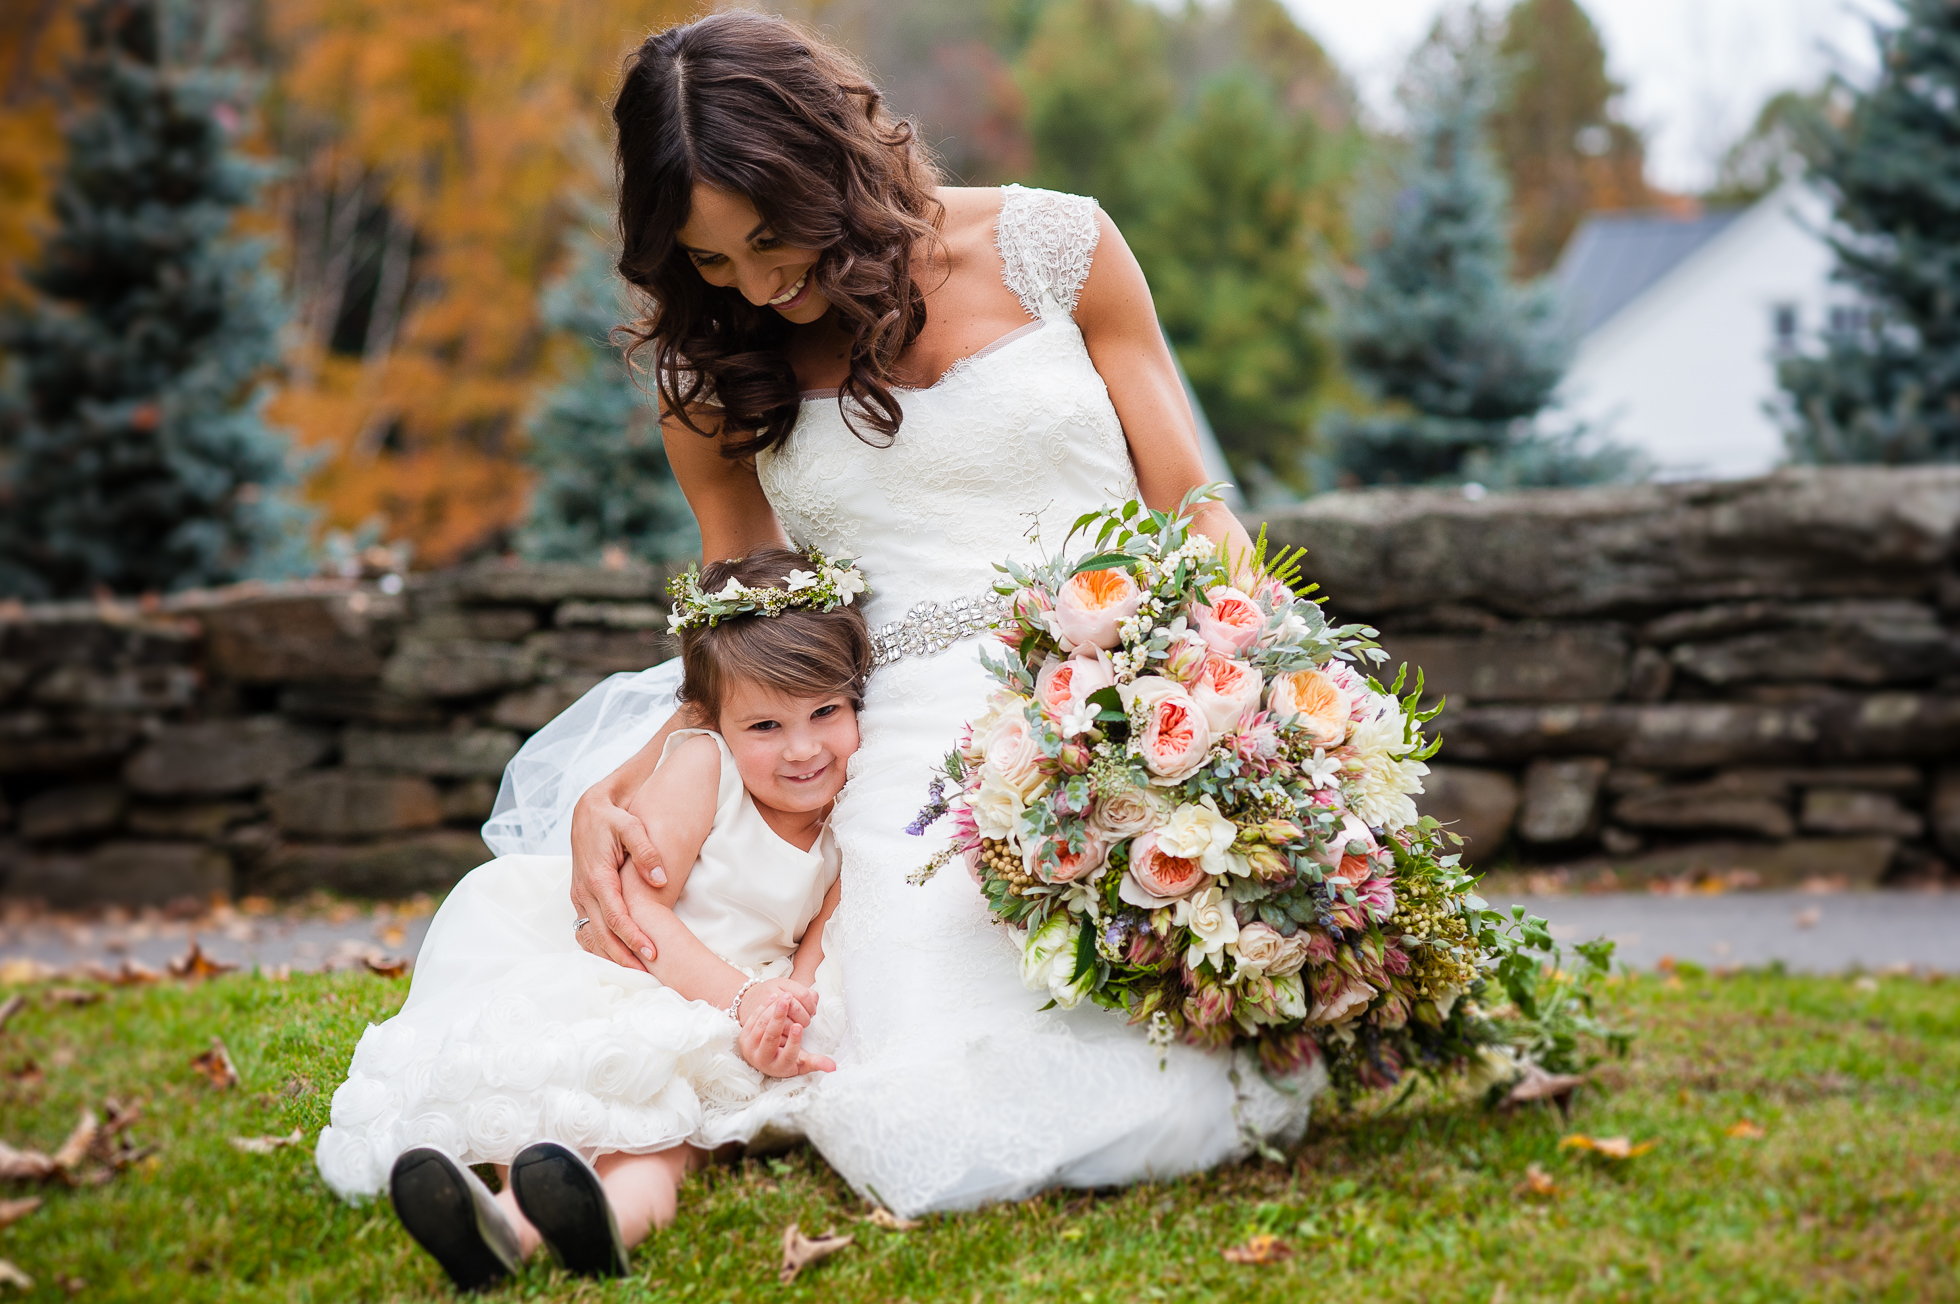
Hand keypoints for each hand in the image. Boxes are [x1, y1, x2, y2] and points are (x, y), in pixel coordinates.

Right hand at [569, 788, 666, 971]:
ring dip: (610, 956)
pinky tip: (613, 957)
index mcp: (597, 877)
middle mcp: (584, 890)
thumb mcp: (631, 826)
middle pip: (602, 935)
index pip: (616, 918)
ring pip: (591, 935)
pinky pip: (585, 927)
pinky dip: (597, 945)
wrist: (589, 808)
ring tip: (634, 972)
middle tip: (647, 974)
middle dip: (624, 957)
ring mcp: (579, 895)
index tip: (653, 953)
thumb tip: (661, 879)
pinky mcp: (580, 896)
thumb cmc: (612, 816)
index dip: (634, 937)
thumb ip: (647, 851)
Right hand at [736, 978, 817, 1030]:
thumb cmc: (772, 993)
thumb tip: (814, 1008)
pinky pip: (777, 1036)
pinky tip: (786, 1035)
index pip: (803, 995)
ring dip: (796, 1028)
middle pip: (796, 1008)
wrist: (746, 1000)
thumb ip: (804, 993)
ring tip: (796, 1027)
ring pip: (788, 1024)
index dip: (811, 1005)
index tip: (812, 1010)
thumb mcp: (787, 986)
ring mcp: (764, 1011)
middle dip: (805, 1017)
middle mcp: (771, 995)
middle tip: (805, 1020)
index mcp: (780, 984)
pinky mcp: (757, 1027)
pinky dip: (785, 1038)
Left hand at [738, 994, 835, 1078]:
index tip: (799, 1026)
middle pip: (770, 1037)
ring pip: (761, 1025)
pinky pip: (754, 1018)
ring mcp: (750, 1047)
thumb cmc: (786, 1059)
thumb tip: (833, 1068)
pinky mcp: (743, 1036)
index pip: (787, 1055)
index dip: (794, 1041)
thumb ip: (816, 1062)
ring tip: (785, 996)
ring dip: (772, 1008)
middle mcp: (761, 1059)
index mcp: (778, 1068)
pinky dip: (764, 1006)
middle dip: (779, 1017)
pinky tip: (774, 996)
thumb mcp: (800, 1063)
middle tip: (788, 1000)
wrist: (761, 1056)